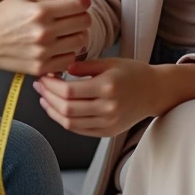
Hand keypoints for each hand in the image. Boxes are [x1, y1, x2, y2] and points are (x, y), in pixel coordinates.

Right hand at [0, 0, 91, 76]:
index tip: (79, 3)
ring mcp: (43, 52)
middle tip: (73, 17)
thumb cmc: (2, 17)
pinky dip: (67, 53)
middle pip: (84, 23)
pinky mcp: (41, 68)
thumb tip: (77, 0)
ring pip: (80, 42)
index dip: (83, 2)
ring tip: (65, 32)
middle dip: (82, 17)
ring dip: (76, 35)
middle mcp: (44, 31)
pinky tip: (57, 47)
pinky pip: (69, 60)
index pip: (80, 5)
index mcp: (41, 10)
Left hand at [36, 59, 194, 137]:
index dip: (51, 86)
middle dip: (48, 97)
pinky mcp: (108, 131)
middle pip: (67, 108)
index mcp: (108, 87)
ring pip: (71, 123)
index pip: (69, 91)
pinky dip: (64, 120)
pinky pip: (80, 129)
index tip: (43, 76)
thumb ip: (85, 66)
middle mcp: (108, 107)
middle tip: (39, 85)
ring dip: (53, 110)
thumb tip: (61, 67)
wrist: (154, 92)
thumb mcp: (110, 62)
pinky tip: (57, 109)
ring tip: (44, 98)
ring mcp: (108, 122)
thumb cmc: (132, 72)